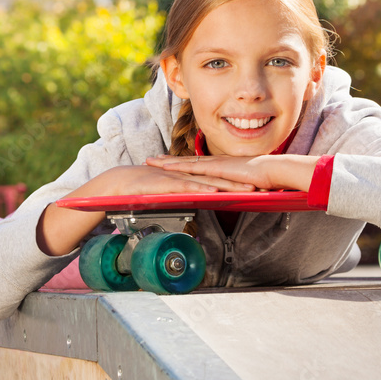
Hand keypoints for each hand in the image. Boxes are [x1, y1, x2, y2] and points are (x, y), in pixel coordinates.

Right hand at [77, 164, 255, 197]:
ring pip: (207, 181)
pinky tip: (215, 193)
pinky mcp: (166, 183)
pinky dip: (202, 189)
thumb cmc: (144, 191)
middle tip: (262, 188)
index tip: (256, 187)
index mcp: (188, 177)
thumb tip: (202, 205)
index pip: (217, 179)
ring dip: (228, 186)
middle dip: (240, 183)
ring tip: (247, 191)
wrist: (118, 185)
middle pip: (218, 178)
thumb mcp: (170, 195)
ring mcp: (176, 177)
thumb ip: (186, 198)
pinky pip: (187, 186)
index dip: (236, 182)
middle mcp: (185, 174)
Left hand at [144, 154, 318, 190]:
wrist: (277, 170)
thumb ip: (241, 190)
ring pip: (186, 162)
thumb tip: (243, 198)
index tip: (169, 164)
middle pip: (187, 161)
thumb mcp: (250, 186)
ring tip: (151, 162)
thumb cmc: (268, 179)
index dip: (182, 164)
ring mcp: (216, 164)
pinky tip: (166, 168)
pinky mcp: (217, 168)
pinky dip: (178, 167)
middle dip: (168, 161)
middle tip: (151, 159)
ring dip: (167, 162)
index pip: (198, 166)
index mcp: (223, 167)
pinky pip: (193, 167)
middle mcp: (216, 163)